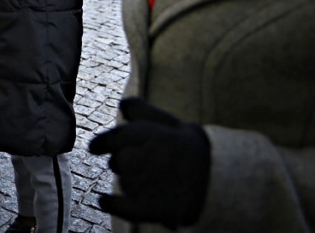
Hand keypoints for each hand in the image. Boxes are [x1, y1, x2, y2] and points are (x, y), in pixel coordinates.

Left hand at [88, 97, 209, 228]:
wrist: (220, 183)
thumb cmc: (193, 149)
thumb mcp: (172, 123)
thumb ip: (143, 111)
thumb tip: (122, 105)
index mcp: (146, 135)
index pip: (114, 138)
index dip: (102, 143)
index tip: (94, 148)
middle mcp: (139, 158)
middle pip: (118, 161)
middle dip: (126, 161)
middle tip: (150, 165)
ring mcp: (141, 185)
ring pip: (124, 180)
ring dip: (132, 180)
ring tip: (157, 181)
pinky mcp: (147, 208)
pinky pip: (119, 206)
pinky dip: (110, 204)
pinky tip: (104, 201)